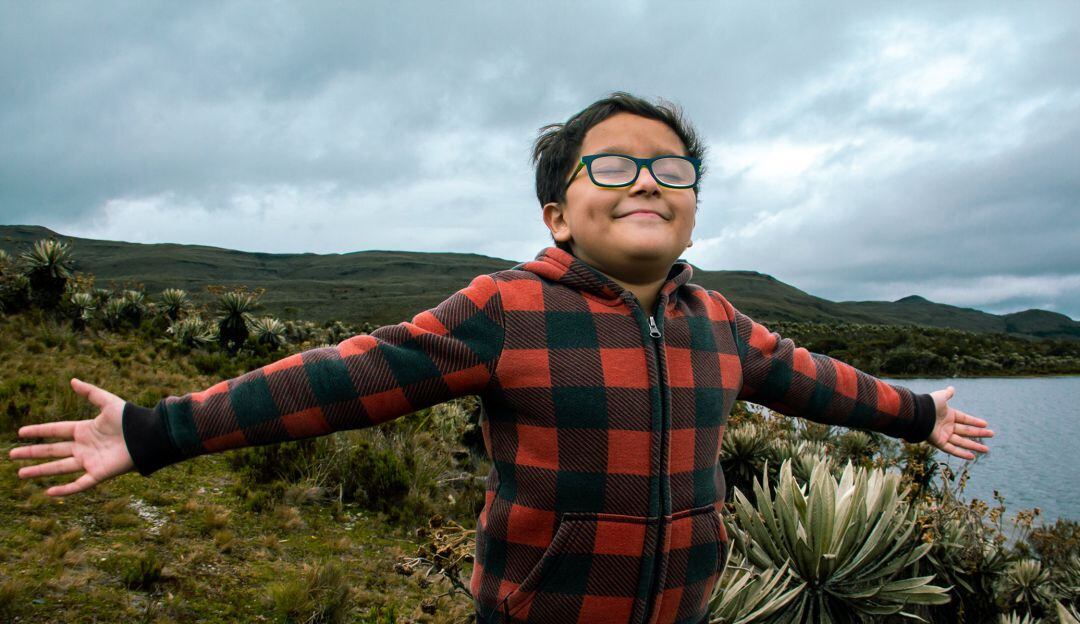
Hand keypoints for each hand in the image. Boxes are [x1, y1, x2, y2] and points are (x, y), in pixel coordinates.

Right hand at [8, 378, 134, 495]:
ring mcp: (90, 461)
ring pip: (59, 467)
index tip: (21, 433)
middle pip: (53, 450)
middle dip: (33, 453)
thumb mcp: (108, 402)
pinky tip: (48, 492)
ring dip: (40, 471)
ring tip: (20, 473)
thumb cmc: (131, 418)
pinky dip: (65, 489)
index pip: (56, 431)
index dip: (39, 431)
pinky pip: (79, 484)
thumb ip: (90, 392)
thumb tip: (72, 381)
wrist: (148, 436)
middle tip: (12, 455)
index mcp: (85, 429)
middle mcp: (84, 446)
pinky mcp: (99, 473)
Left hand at [927, 386, 993, 459]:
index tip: (986, 424)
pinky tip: (972, 457)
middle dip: (979, 433)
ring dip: (974, 446)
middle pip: (966, 431)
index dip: (975, 421)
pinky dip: (962, 454)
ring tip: (986, 449)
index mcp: (948, 415)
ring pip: (962, 442)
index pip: (965, 419)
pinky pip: (952, 450)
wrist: (917, 414)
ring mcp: (943, 435)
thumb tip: (952, 388)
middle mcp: (947, 426)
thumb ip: (947, 394)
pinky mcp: (939, 443)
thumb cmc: (928, 405)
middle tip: (992, 434)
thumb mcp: (940, 397)